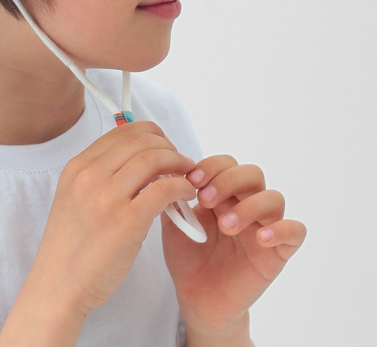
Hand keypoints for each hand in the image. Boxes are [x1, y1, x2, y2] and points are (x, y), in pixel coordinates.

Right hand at [31, 121, 197, 316]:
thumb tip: (138, 162)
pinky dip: (181, 186)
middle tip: (180, 161)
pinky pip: (164, 189)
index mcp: (77, 167)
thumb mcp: (74, 197)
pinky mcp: (127, 221)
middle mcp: (90, 175)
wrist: (58, 284)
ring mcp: (107, 197)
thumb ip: (99, 176)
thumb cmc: (70, 246)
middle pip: (140, 140)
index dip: (150, 134)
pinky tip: (185, 195)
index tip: (163, 147)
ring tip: (187, 176)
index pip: (121, 132)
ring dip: (178, 162)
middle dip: (168, 146)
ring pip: (154, 158)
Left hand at [161, 155, 306, 333]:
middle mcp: (246, 204)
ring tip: (226, 225)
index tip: (191, 180)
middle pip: (252, 173)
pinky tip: (261, 238)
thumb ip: (171, 199)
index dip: (211, 166)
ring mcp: (264, 226)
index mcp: (222, 194)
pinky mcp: (278, 252)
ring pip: (274, 198)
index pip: (226, 163)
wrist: (197, 299)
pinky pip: (296, 231)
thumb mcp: (173, 225)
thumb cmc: (187, 258)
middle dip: (227, 180)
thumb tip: (167, 172)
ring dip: (249, 206)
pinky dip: (282, 229)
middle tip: (205, 200)